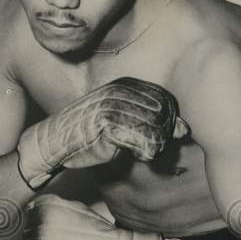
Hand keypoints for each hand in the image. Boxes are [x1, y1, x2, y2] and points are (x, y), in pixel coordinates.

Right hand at [16, 76, 188, 188]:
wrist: (56, 144)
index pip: (167, 101)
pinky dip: (141, 151)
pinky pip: (140, 139)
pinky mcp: (107, 121)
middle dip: (161, 137)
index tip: (162, 138)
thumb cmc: (91, 137)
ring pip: (155, 128)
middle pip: (164, 115)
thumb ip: (153, 124)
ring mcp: (114, 103)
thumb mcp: (125, 127)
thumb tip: (184, 129)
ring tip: (140, 152)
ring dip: (152, 147)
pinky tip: (132, 155)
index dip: (169, 124)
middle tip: (148, 149)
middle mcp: (122, 89)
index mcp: (128, 84)